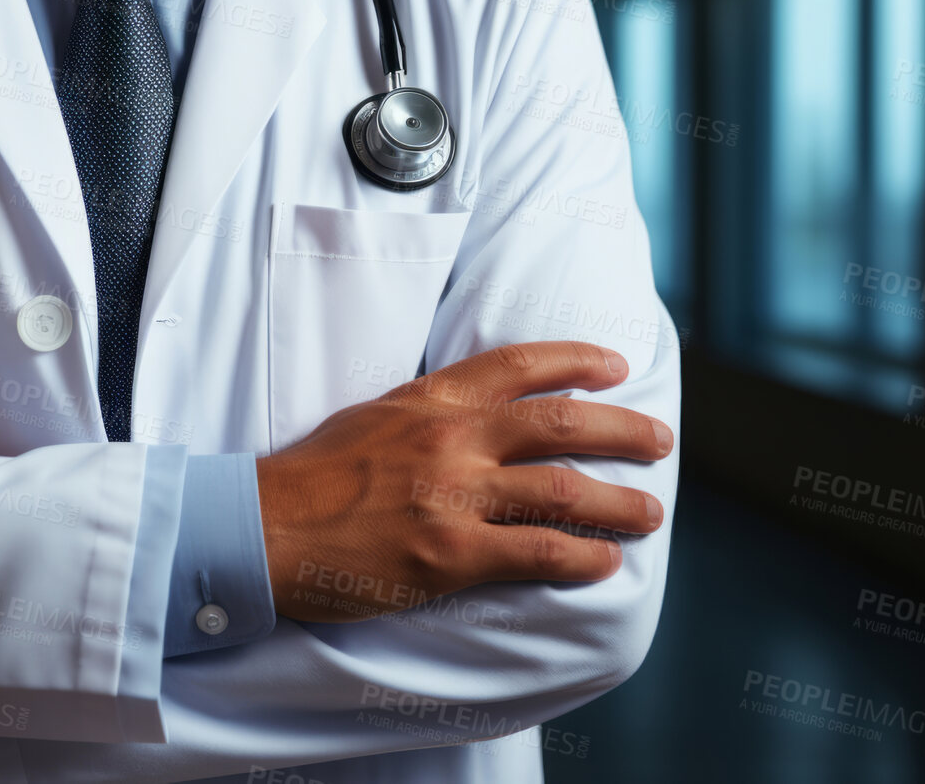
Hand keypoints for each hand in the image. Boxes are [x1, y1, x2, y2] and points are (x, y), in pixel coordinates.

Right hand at [257, 341, 671, 623]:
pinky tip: (605, 564)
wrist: (264, 528)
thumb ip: (425, 414)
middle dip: (623, 430)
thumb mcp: (370, 418)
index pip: (519, 364)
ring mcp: (454, 497)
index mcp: (430, 401)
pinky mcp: (451, 554)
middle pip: (561, 423)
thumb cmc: (308, 478)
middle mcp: (451, 440)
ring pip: (564, 490)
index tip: (615, 366)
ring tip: (650, 512)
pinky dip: (583, 557)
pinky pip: (539, 552)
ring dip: (620, 502)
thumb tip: (468, 415)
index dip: (577, 361)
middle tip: (659, 439)